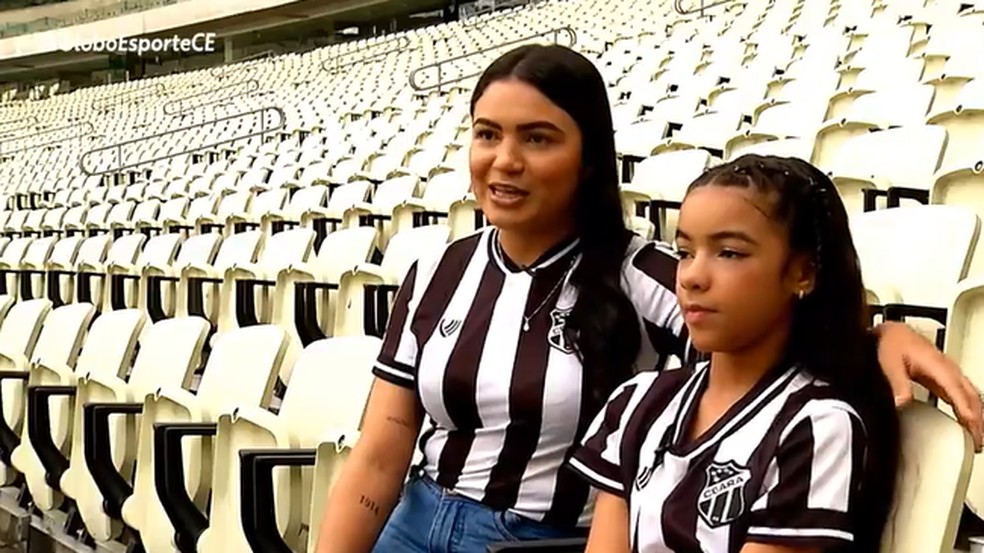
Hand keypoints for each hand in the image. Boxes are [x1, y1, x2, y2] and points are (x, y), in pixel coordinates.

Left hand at [875, 322, 982, 451]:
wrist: (892, 333)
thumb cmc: (892, 344)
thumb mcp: (889, 363)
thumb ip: (897, 383)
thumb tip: (901, 403)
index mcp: (936, 364)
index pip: (956, 389)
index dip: (965, 407)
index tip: (971, 424)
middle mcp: (948, 369)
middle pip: (970, 395)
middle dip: (977, 418)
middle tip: (977, 441)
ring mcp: (949, 373)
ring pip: (971, 396)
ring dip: (977, 416)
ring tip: (977, 438)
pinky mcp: (945, 378)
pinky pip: (964, 395)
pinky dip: (970, 410)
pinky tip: (968, 422)